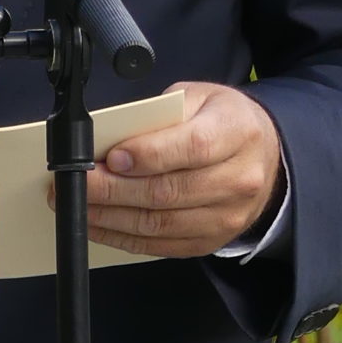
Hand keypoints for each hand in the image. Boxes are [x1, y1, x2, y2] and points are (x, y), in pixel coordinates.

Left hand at [76, 84, 283, 259]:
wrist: (263, 155)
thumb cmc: (223, 122)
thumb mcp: (199, 97)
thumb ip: (160, 115)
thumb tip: (113, 138)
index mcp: (237, 132)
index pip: (193, 148)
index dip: (149, 156)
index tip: (112, 158)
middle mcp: (239, 179)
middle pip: (169, 191)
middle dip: (114, 189)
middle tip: (78, 182)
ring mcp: (228, 215)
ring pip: (161, 223)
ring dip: (112, 217)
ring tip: (79, 204)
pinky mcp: (211, 240)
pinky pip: (162, 245)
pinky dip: (124, 238)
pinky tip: (99, 225)